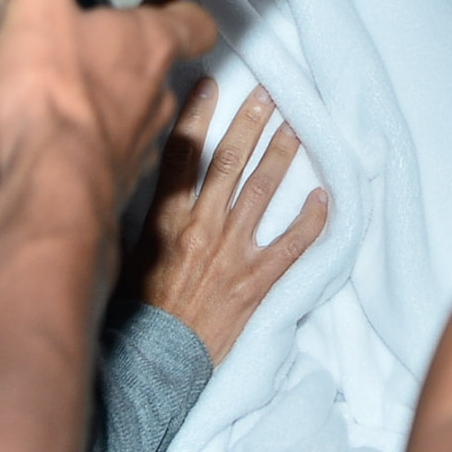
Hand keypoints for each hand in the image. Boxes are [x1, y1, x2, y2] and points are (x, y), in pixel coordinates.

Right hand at [0, 0, 216, 211]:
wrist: (48, 189)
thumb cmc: (58, 91)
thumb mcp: (37, 8)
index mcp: (148, 48)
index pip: (193, 25)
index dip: (182, 14)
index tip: (167, 9)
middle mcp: (148, 102)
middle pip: (135, 76)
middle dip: (96, 65)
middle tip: (53, 50)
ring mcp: (119, 151)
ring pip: (79, 123)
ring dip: (34, 112)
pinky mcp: (82, 189)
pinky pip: (27, 164)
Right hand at [127, 79, 329, 364]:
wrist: (154, 366)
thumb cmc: (137, 314)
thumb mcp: (126, 256)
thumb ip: (145, 217)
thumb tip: (146, 180)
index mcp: (165, 220)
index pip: (181, 155)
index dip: (196, 116)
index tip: (210, 84)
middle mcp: (201, 228)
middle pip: (229, 162)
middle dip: (251, 123)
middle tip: (269, 92)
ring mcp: (232, 253)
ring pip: (263, 191)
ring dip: (282, 154)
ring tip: (298, 126)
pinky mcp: (256, 283)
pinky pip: (292, 245)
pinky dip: (311, 221)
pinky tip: (324, 197)